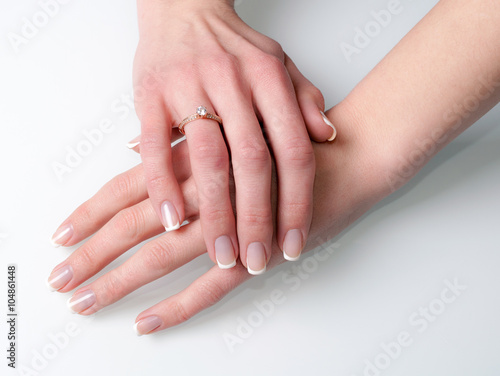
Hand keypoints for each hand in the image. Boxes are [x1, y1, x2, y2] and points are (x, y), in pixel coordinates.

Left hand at [46, 107, 390, 333]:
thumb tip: (134, 148)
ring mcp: (230, 227)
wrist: (348, 155)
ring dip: (120, 282)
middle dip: (93, 254)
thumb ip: (179, 143)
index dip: (91, 214)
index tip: (62, 237)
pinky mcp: (257, 254)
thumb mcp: (231, 129)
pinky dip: (178, 307)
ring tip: (86, 302)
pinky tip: (148, 323)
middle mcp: (204, 193)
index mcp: (194, 160)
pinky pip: (210, 288)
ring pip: (163, 258)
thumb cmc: (286, 141)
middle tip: (60, 279)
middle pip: (134, 227)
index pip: (127, 190)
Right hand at [133, 0, 335, 273]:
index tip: (294, 244)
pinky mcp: (150, 94)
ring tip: (221, 255)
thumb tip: (327, 136)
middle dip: (257, 220)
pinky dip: (163, 186)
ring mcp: (189, 87)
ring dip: (215, 213)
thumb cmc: (234, 45)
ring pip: (207, 160)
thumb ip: (304, 99)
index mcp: (269, 78)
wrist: (183, 8)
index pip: (293, 151)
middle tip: (256, 262)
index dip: (298, 203)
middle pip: (252, 163)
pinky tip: (173, 221)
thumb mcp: (279, 63)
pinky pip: (156, 146)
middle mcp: (233, 83)